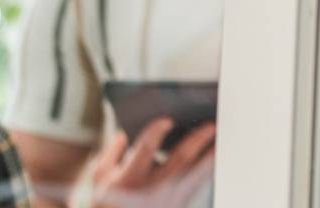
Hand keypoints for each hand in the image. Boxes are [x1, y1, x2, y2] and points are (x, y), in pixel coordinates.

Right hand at [91, 119, 216, 207]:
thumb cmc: (106, 205)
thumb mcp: (98, 180)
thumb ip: (110, 153)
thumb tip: (122, 133)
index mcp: (127, 179)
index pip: (144, 150)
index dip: (156, 133)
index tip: (168, 120)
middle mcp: (149, 190)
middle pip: (178, 161)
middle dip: (196, 141)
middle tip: (210, 126)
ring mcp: (166, 201)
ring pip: (194, 176)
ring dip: (209, 158)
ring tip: (221, 141)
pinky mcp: (177, 206)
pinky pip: (195, 187)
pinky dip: (206, 172)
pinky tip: (214, 159)